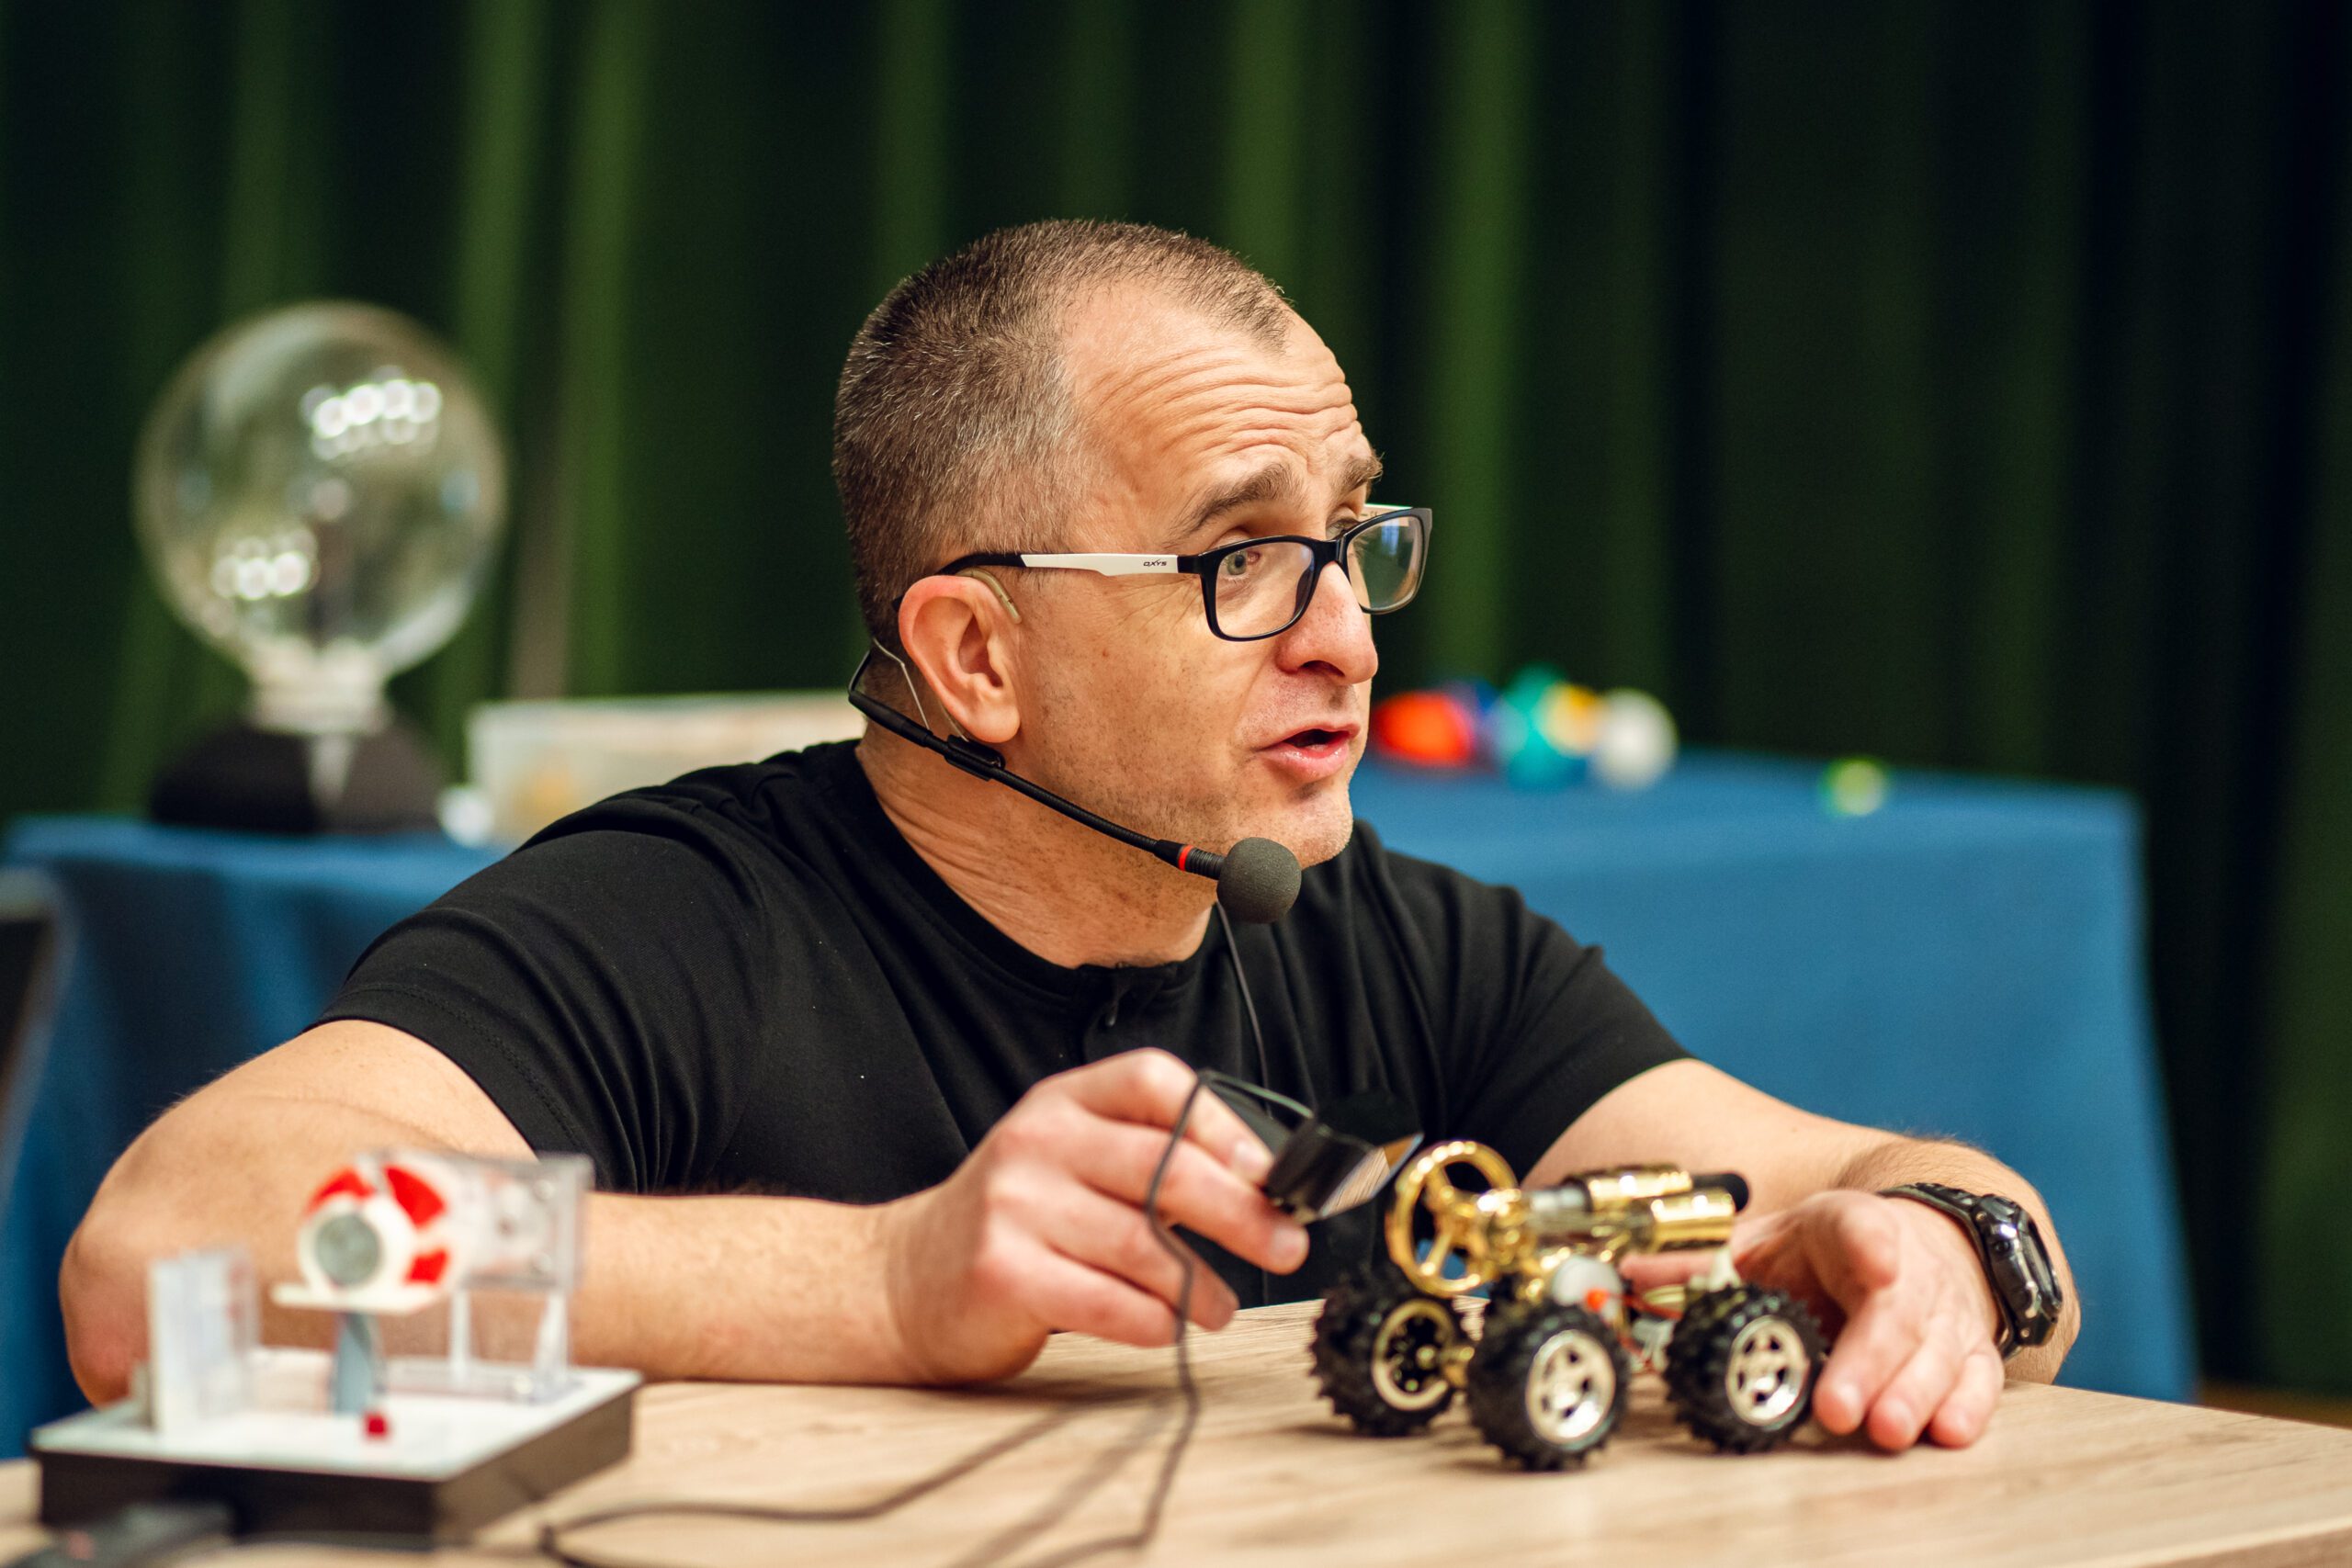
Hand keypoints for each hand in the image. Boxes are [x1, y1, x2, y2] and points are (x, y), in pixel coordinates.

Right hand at [873, 1048, 1309, 1383]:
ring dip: (1199, 1284)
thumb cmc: (1015, 1226)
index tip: (1270, 1174)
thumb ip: (1150, 1165)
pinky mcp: (1001, 1271)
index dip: (1223, 1127)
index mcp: (1062, 1103)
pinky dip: (1152, 1319)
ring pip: (1142, 1243)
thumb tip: (1266, 1194)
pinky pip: (1107, 1300)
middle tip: (1286, 1246)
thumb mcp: (1072, 1166)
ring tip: (1217, 1305)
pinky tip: (1163, 1324)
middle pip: (1164, 1166)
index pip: (1155, 1083)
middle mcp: (1035, 1141)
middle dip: (1242, 1212)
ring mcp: (1012, 1204)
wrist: (902, 1280)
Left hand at [1625, 1190, 2005, 1449]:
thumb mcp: (1762, 1246)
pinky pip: (1978, 1377)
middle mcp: (1905, 1266)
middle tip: (1841, 1409)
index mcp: (1844, 1227)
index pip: (1858, 1226)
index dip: (1869, 1243)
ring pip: (1939, 1350)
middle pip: (1894, 1311)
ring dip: (1914, 1393)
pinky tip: (1948, 1431)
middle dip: (1870, 1361)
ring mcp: (1944, 1308)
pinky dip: (1968, 1405)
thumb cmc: (1822, 1253)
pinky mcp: (1971, 1347)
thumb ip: (1701, 1267)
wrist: (1909, 1246)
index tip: (1876, 1262)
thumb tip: (1632, 1277)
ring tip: (1886, 1430)